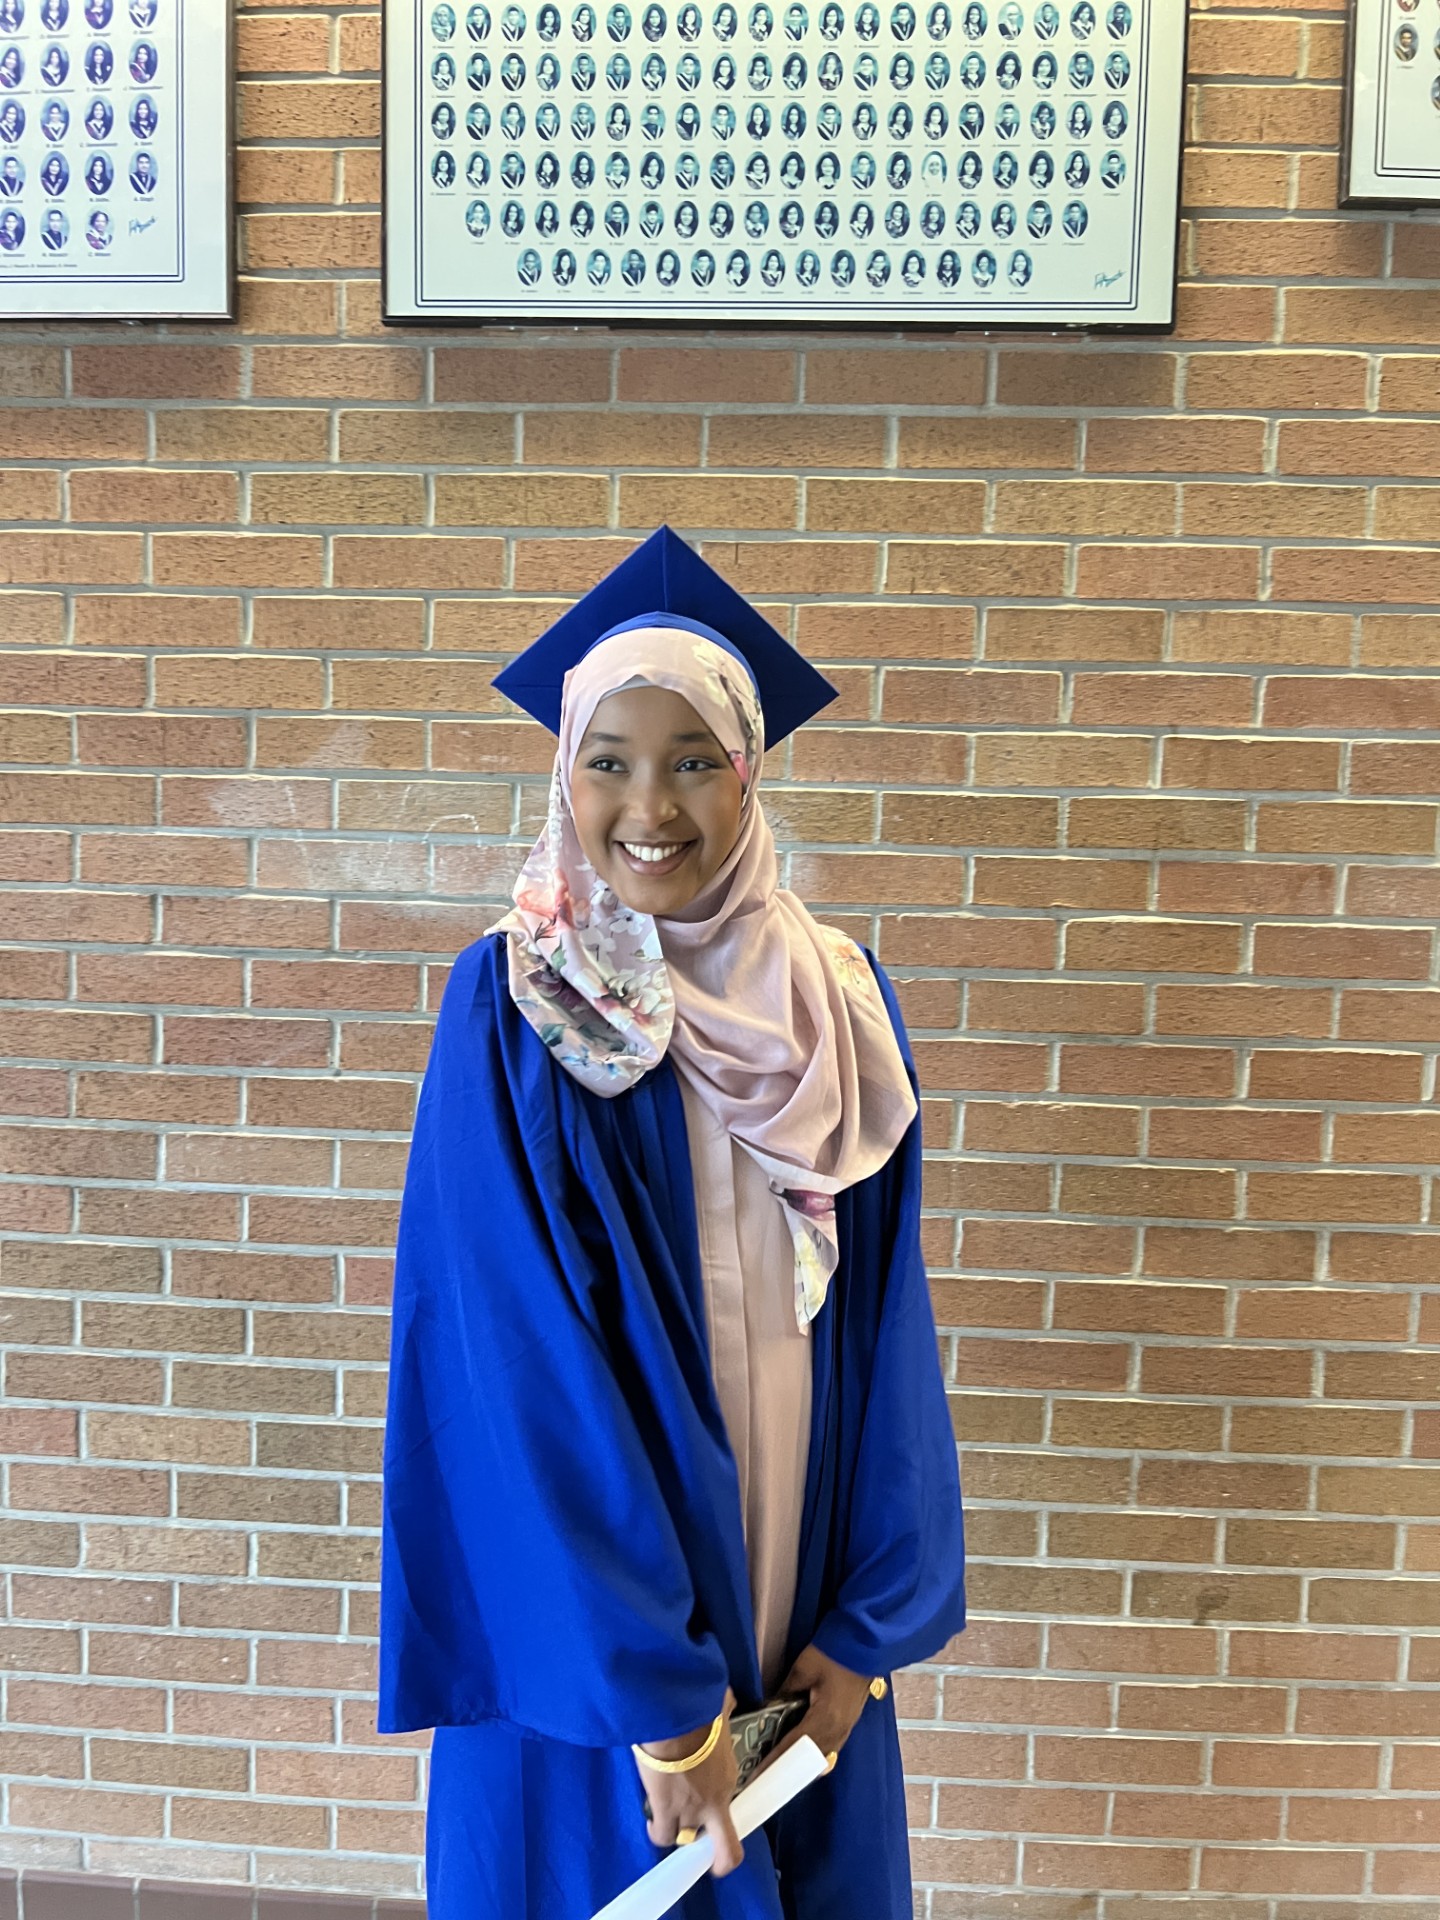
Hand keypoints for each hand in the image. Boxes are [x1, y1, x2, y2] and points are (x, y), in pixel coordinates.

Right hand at [632, 1688, 742, 1875]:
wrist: (674, 1718)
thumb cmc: (697, 1710)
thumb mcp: (717, 1714)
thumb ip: (722, 1713)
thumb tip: (724, 1697)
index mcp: (728, 1777)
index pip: (726, 1799)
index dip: (716, 1804)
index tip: (705, 1800)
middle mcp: (715, 1802)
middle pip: (727, 1849)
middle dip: (719, 1858)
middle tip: (701, 1841)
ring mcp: (692, 1811)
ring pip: (686, 1839)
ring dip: (677, 1830)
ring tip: (666, 1818)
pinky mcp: (667, 1812)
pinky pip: (663, 1835)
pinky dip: (657, 1832)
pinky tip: (652, 1823)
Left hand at [759, 1644, 873, 1779]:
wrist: (864, 1642)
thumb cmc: (833, 1652)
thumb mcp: (802, 1669)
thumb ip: (785, 1692)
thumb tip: (769, 1708)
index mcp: (826, 1718)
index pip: (795, 1746)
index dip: (776, 1760)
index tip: (760, 1773)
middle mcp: (838, 1729)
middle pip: (810, 1758)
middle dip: (788, 1767)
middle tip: (767, 1773)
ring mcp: (847, 1727)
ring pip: (822, 1755)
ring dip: (802, 1761)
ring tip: (781, 1766)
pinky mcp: (850, 1721)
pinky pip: (830, 1746)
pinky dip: (814, 1752)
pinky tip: (802, 1750)